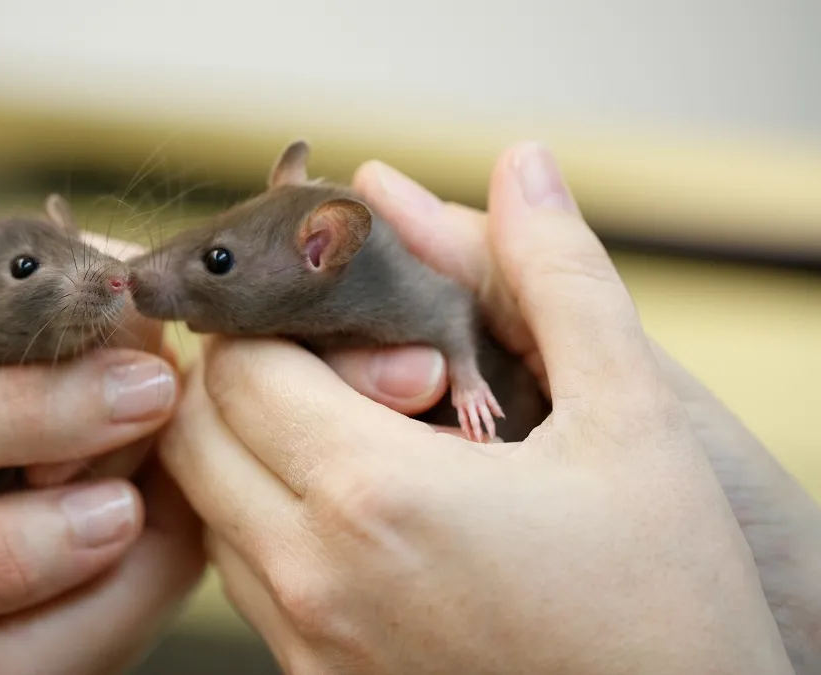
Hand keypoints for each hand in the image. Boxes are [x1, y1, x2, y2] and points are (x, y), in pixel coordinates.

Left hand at [0, 214, 203, 669]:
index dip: (120, 360)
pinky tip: (25, 515)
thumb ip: (9, 409)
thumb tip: (152, 388)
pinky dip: (68, 490)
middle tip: (41, 487)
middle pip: (116, 344)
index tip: (83, 448)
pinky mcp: (1, 432)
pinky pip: (78, 450)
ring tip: (22, 504)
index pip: (97, 281)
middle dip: (103, 422)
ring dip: (88, 464)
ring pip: (108, 405)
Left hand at [161, 142, 794, 672]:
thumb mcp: (637, 425)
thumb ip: (563, 281)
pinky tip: (346, 506)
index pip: (241, 367)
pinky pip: (243, 583)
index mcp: (376, 494)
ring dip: (243, 451)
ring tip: (331, 422)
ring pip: (208, 511)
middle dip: (240, 377)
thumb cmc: (667, 603)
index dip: (271, 320)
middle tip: (319, 355)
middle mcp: (314, 575)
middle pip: (197, 435)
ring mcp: (307, 644)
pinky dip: (260, 524)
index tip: (322, 306)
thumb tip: (527, 167)